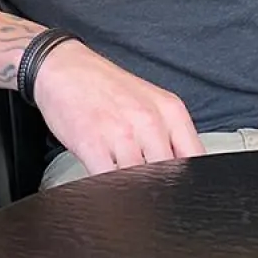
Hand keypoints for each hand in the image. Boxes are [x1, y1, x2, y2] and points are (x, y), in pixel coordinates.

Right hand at [31, 41, 202, 176]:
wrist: (62, 66)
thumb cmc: (104, 87)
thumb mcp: (149, 102)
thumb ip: (168, 134)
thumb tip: (180, 173)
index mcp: (170, 110)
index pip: (196, 159)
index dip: (188, 182)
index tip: (178, 189)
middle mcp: (150, 120)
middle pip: (169, 175)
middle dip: (158, 188)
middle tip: (147, 192)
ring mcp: (121, 133)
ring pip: (141, 181)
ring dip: (133, 191)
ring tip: (123, 187)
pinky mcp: (92, 144)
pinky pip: (109, 181)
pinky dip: (108, 190)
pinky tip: (105, 186)